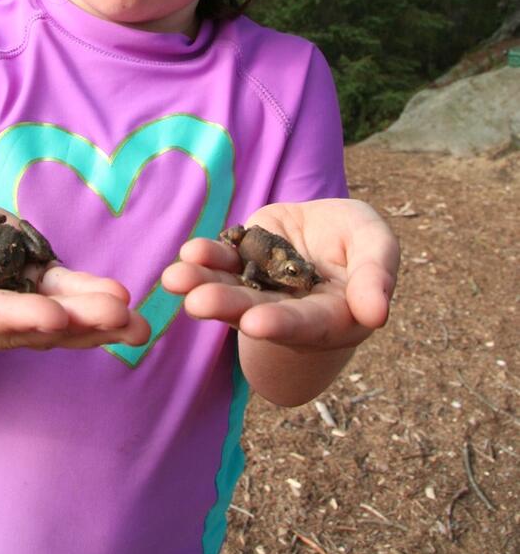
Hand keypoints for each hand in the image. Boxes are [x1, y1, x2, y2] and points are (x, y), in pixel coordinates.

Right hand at [0, 179, 150, 351]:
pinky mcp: (34, 282)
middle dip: (76, 324)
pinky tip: (127, 306)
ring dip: (97, 322)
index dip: (17, 317)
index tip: (54, 319)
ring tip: (138, 325)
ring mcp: (12, 303)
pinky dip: (95, 299)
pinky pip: (67, 294)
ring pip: (56, 318)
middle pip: (30, 325)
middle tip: (117, 319)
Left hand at [163, 198, 398, 351]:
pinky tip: (188, 253)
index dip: (283, 325)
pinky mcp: (240, 264)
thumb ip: (377, 274)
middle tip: (198, 303)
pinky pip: (220, 263)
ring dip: (202, 285)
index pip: (308, 324)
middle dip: (228, 306)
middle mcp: (289, 314)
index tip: (256, 324)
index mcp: (331, 319)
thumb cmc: (358, 241)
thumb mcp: (376, 245)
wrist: (327, 228)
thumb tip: (375, 314)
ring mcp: (260, 290)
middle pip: (259, 312)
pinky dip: (204, 259)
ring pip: (230, 290)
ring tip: (175, 279)